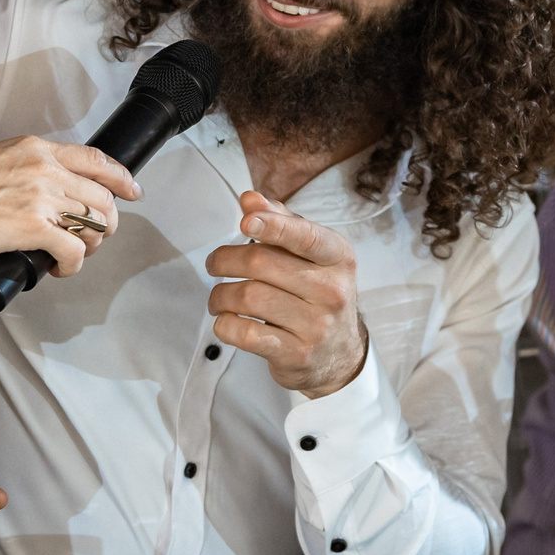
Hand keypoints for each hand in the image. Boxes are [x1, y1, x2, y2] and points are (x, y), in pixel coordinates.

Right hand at [0, 135, 140, 277]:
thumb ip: (25, 168)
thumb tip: (44, 190)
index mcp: (36, 149)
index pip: (96, 159)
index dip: (121, 178)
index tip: (131, 191)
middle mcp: (45, 169)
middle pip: (102, 198)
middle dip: (104, 223)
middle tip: (90, 238)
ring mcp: (42, 198)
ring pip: (94, 225)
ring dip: (88, 245)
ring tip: (69, 254)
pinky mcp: (34, 229)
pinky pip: (74, 251)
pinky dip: (71, 265)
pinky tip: (57, 268)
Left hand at [204, 192, 367, 397]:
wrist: (339, 355)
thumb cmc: (318, 294)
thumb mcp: (311, 255)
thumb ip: (282, 222)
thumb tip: (250, 199)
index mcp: (338, 257)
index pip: (304, 235)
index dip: (272, 226)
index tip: (244, 221)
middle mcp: (332, 290)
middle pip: (262, 263)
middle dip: (225, 260)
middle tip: (214, 264)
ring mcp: (316, 325)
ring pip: (248, 297)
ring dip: (219, 295)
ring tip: (218, 297)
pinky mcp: (297, 354)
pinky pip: (246, 334)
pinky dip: (225, 325)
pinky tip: (226, 321)